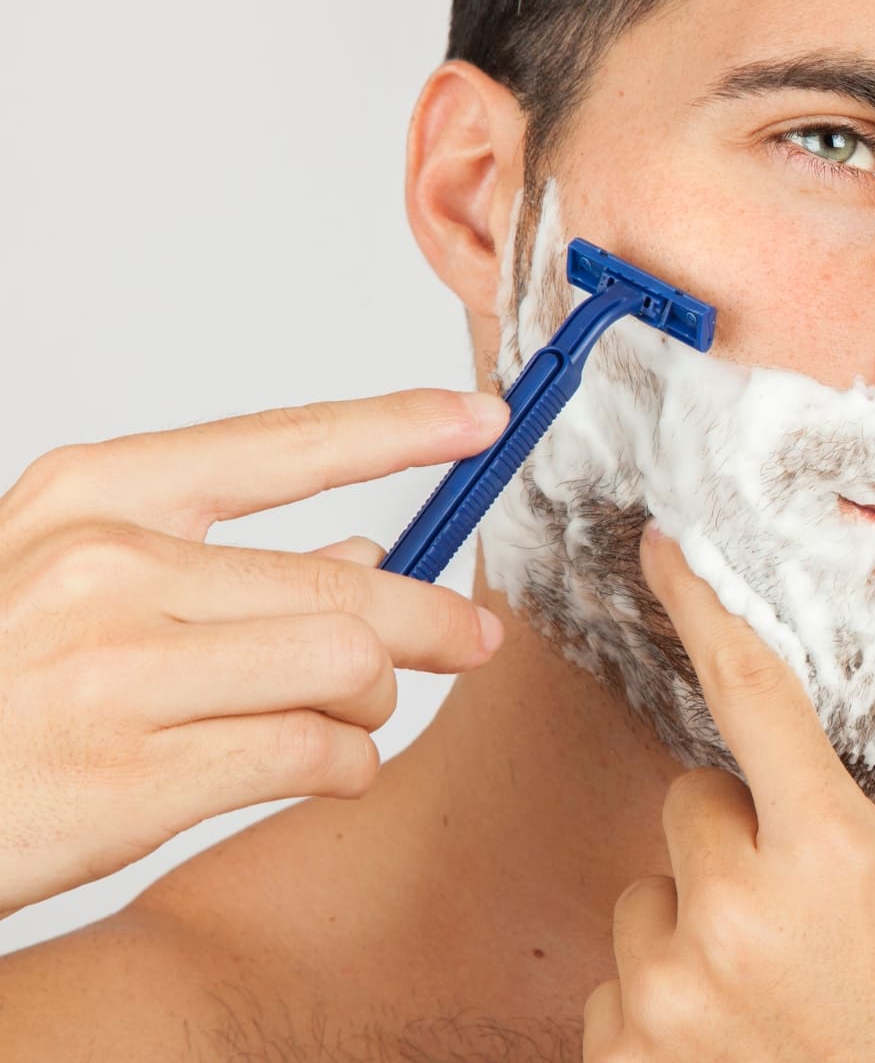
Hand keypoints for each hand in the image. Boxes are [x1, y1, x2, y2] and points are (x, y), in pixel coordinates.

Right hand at [0, 389, 508, 917]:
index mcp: (90, 499)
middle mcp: (102, 569)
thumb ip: (211, 560)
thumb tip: (363, 552)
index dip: (395, 430)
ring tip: (346, 719)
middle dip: (432, 622)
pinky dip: (344, 766)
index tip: (478, 421)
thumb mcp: (73, 583)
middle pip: (347, 587)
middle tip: (472, 640)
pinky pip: (315, 755)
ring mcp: (114, 673)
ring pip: (347, 669)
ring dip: (374, 704)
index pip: (277, 444)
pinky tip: (318, 768)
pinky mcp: (135, 777)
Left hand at [581, 524, 874, 1061]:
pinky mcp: (622, 1055)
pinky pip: (626, 973)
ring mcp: (665, 995)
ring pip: (654, 886)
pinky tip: (746, 1031)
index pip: (750, 693)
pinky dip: (674, 988)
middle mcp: (729, 919)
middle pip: (696, 799)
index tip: (669, 552)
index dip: (708, 606)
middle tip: (819, 895)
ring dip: (706, 911)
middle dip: (750, 824)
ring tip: (786, 981)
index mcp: (831, 860)